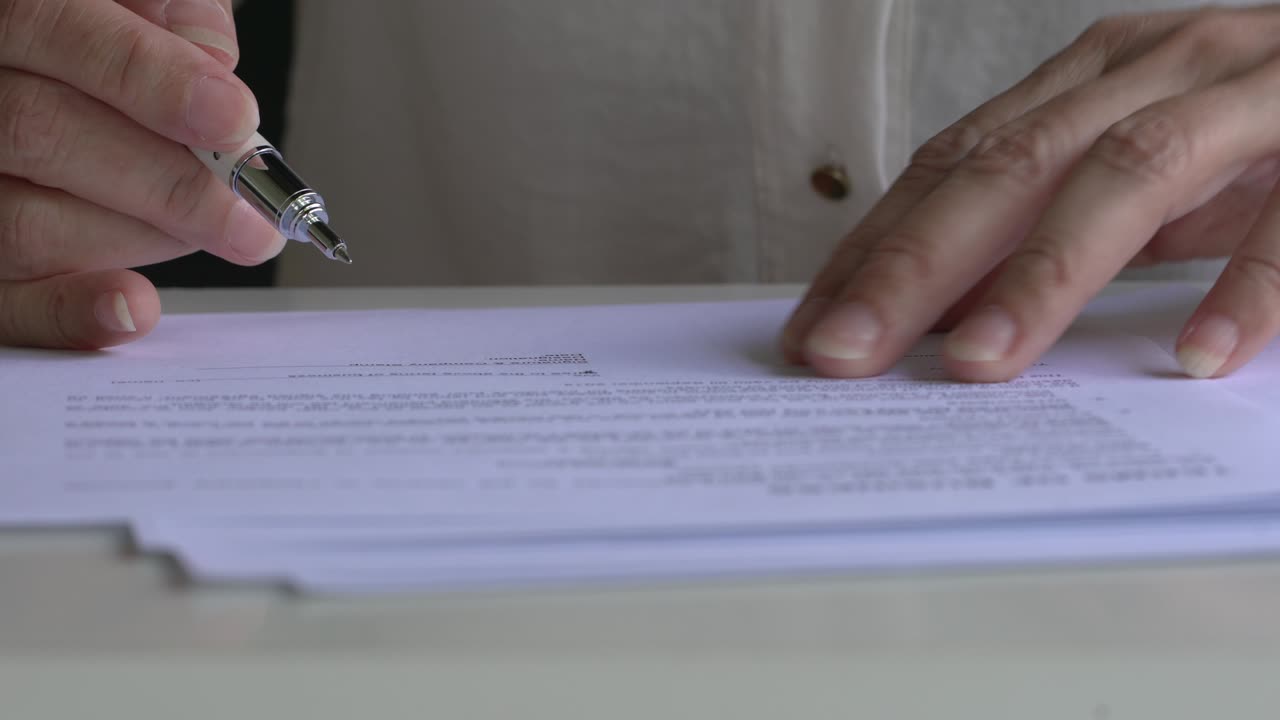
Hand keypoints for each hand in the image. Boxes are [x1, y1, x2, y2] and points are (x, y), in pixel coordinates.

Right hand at [0, 0, 281, 348]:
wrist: (51, 75)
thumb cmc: (104, 39)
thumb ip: (172, 14)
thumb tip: (214, 67)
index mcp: (5, 10)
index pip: (60, 33)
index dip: (154, 81)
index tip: (235, 119)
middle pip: (43, 135)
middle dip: (171, 183)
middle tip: (254, 218)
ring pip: (25, 222)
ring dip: (145, 237)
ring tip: (222, 233)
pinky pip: (2, 303)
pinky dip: (69, 313)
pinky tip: (133, 306)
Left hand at [783, 5, 1279, 380]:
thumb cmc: (1256, 131)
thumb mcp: (1136, 175)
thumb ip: (1050, 228)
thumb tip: (942, 312)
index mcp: (1091, 79)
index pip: (955, 162)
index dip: (877, 244)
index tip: (813, 324)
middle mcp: (1155, 69)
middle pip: (1012, 168)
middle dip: (916, 266)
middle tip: (845, 353)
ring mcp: (1250, 96)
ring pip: (1129, 173)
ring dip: (1045, 274)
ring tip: (978, 364)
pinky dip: (1246, 287)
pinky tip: (1195, 355)